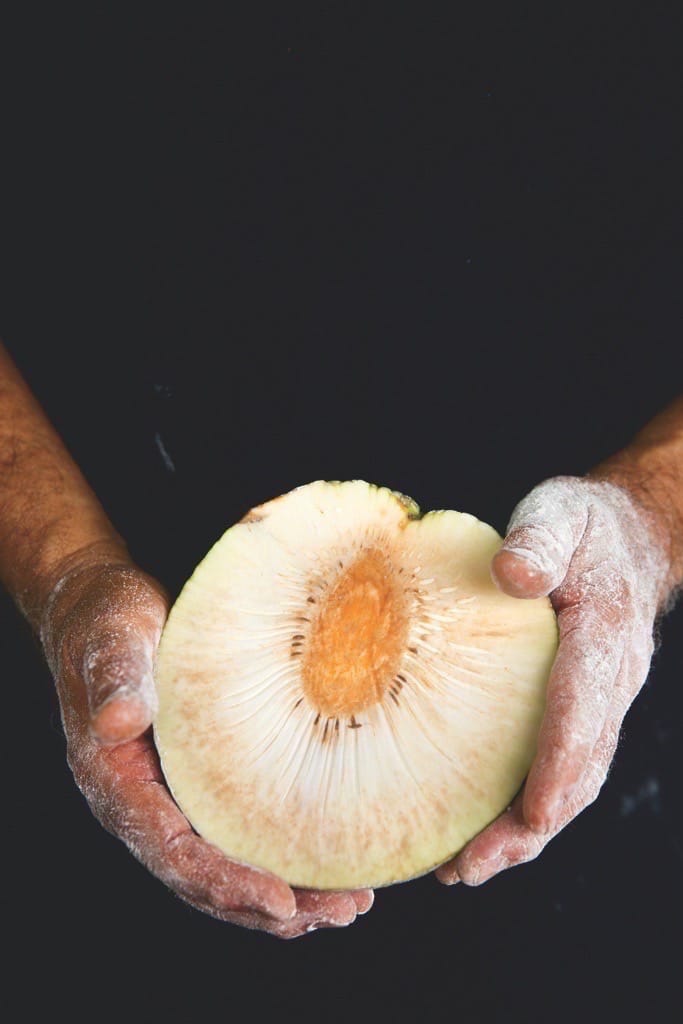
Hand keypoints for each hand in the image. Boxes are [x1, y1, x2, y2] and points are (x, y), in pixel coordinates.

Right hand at [41, 548, 372, 935]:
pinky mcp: (200, 784)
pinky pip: (238, 836)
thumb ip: (115, 677)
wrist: (104, 610)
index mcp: (118, 783)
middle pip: (206, 880)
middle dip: (273, 906)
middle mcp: (145, 805)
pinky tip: (328, 863)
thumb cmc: (110, 620)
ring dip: (287, 896)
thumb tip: (117, 722)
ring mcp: (172, 799)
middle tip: (342, 910)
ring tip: (348, 903)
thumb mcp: (114, 636)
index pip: (173, 852)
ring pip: (226, 869)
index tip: (283, 902)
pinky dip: (281, 857)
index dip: (227, 882)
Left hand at [436, 475, 670, 886]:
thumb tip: (512, 575)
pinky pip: (560, 769)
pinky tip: (479, 828)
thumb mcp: (560, 512)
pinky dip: (524, 808)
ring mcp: (601, 704)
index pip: (584, 707)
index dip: (560, 764)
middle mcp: (610, 682)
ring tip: (463, 868)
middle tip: (470, 866)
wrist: (627, 538)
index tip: (531, 817)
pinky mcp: (582, 712)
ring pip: (573, 783)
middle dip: (530, 826)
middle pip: (580, 769)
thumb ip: (539, 541)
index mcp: (603, 635)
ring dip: (524, 832)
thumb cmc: (584, 527)